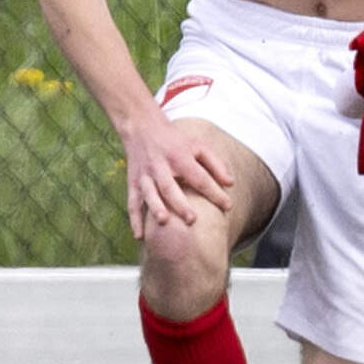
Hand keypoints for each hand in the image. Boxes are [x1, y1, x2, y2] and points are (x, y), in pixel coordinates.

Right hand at [118, 108, 235, 237]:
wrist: (142, 127)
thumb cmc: (175, 141)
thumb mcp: (197, 146)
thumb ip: (216, 164)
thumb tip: (231, 184)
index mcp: (179, 157)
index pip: (199, 176)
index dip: (214, 191)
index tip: (228, 206)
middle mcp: (160, 166)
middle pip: (170, 186)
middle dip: (180, 203)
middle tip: (192, 219)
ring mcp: (145, 175)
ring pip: (149, 193)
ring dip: (155, 207)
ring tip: (164, 221)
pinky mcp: (132, 182)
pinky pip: (132, 202)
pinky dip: (134, 219)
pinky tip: (139, 236)